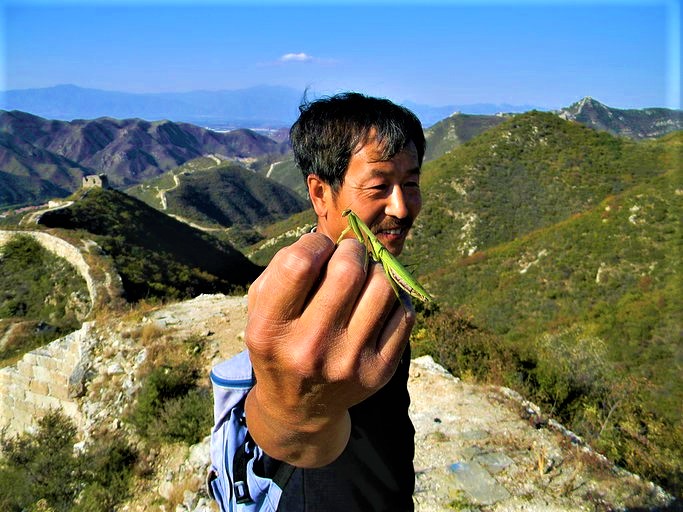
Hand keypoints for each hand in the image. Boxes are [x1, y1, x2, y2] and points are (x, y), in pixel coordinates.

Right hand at [244, 232, 414, 466]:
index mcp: (271, 330)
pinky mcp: (380, 371)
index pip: (299, 263)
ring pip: (383, 286)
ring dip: (377, 269)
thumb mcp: (260, 311)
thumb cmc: (280, 343)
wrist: (299, 408)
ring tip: (366, 275)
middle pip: (348, 271)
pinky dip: (396, 295)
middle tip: (350, 253)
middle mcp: (309, 349)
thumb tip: (329, 239)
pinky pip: (404, 313)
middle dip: (353, 249)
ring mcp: (349, 363)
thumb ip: (282, 269)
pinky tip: (380, 297)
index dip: (314, 243)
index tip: (319, 248)